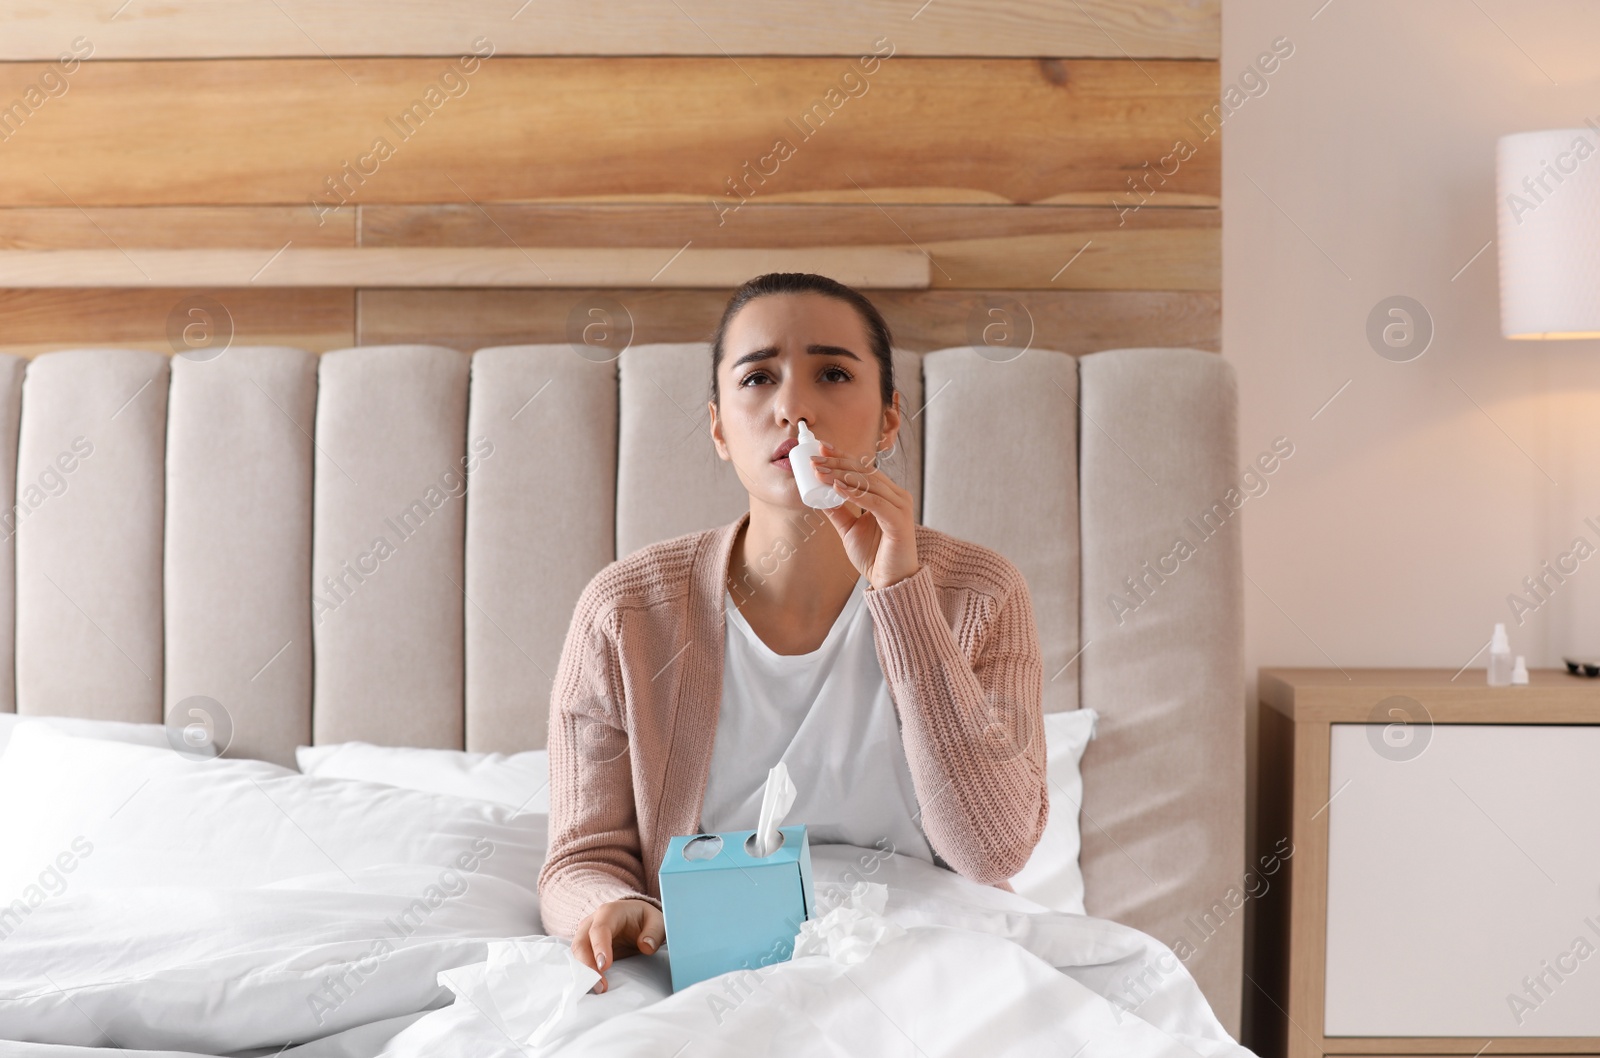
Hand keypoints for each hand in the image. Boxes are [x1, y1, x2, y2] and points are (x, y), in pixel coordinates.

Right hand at [570, 897, 664, 993]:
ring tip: (599, 989)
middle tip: (601, 985)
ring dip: (584, 973)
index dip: (599, 947)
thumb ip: (653, 932)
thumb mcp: (657, 921)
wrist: (634, 917)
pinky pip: (579, 961)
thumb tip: (646, 946)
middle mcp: (592, 922)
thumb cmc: (644, 919)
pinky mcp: (585, 948)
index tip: (604, 966)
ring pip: (577, 954)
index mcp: (610, 912)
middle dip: (587, 965)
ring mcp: (585, 935)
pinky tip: (592, 987)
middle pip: (581, 943)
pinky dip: (583, 974)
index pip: (599, 929)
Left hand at [809, 442, 919, 589]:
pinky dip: (856, 493)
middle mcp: (897, 496)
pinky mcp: (899, 521)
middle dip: (838, 462)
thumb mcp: (850, 529)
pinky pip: (875, 502)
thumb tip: (819, 493)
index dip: (842, 456)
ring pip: (869, 483)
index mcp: (888, 494)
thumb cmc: (875, 556)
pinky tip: (837, 487)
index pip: (864, 468)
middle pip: (865, 471)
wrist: (891, 582)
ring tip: (820, 472)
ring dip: (842, 475)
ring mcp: (901, 507)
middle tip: (815, 459)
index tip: (820, 449)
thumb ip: (838, 510)